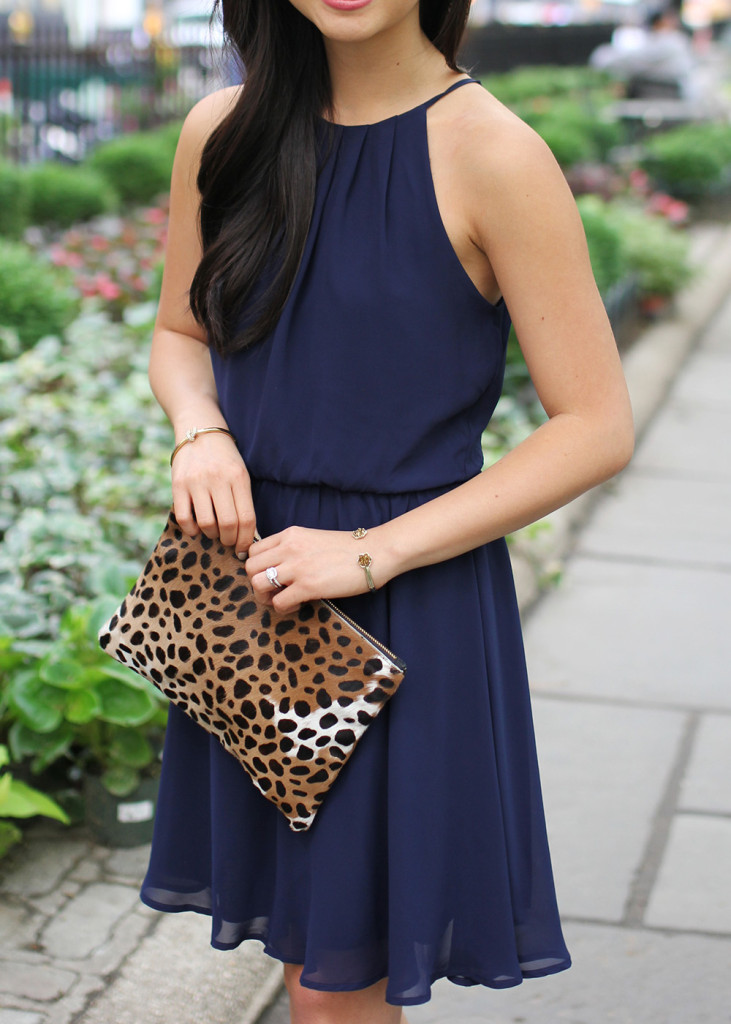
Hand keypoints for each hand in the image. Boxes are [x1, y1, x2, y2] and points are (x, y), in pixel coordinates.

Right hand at [171, 432, 255, 554]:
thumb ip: (242, 501)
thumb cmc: (224, 459)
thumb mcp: (240, 474)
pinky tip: (197, 528)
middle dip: (230, 540)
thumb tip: (245, 536)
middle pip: (229, 524)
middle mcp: (219, 479)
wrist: (199, 431)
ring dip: (212, 535)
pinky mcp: (178, 484)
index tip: (243, 549)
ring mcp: (197, 482)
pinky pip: (184, 518)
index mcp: (239, 478)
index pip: (247, 518)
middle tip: (228, 541)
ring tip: (214, 532)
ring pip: (207, 524)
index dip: (246, 540)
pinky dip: (192, 530)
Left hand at [244, 526, 389, 611]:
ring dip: (266, 597)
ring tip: (282, 599)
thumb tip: (281, 571)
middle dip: (257, 583)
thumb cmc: (348, 549)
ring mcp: (297, 567)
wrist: (374, 553)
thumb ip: (294, 550)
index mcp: (289, 535)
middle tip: (274, 591)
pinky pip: (278, 602)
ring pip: (257, 584)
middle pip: (250, 568)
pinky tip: (298, 606)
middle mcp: (288, 548)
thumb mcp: (313, 539)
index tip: (271, 576)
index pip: (254, 550)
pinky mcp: (307, 586)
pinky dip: (284, 609)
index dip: (258, 567)